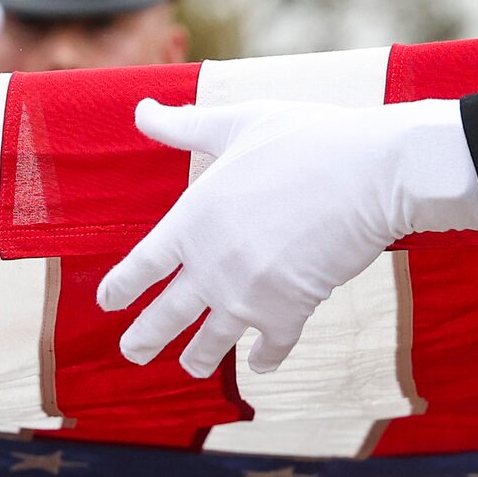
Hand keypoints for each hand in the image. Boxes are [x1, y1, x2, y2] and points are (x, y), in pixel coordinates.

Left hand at [99, 97, 477, 375]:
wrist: (370, 174)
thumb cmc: (307, 140)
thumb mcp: (239, 123)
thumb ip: (187, 126)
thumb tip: (141, 109)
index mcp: (193, 222)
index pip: (141, 266)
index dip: (120, 288)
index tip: (107, 305)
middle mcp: (211, 267)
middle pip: (165, 316)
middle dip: (144, 339)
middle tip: (132, 354)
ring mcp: (247, 296)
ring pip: (211, 342)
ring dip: (198, 358)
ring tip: (190, 367)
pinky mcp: (289, 313)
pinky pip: (270, 347)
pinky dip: (265, 359)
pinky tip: (260, 365)